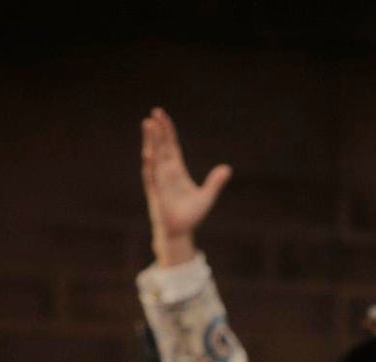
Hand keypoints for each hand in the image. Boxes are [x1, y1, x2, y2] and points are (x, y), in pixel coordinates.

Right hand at [141, 107, 231, 265]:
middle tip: (154, 113)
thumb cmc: (190, 215)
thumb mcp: (206, 197)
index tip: (162, 116)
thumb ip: (215, 183)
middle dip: (158, 131)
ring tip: (148, 125)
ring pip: (154, 157)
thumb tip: (227, 169)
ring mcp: (159, 182)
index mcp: (176, 171)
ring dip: (151, 142)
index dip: (168, 132)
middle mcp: (165, 173)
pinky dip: (150, 165)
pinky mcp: (156, 193)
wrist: (179, 233)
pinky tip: (148, 153)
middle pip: (161, 147)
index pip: (171, 146)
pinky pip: (152, 177)